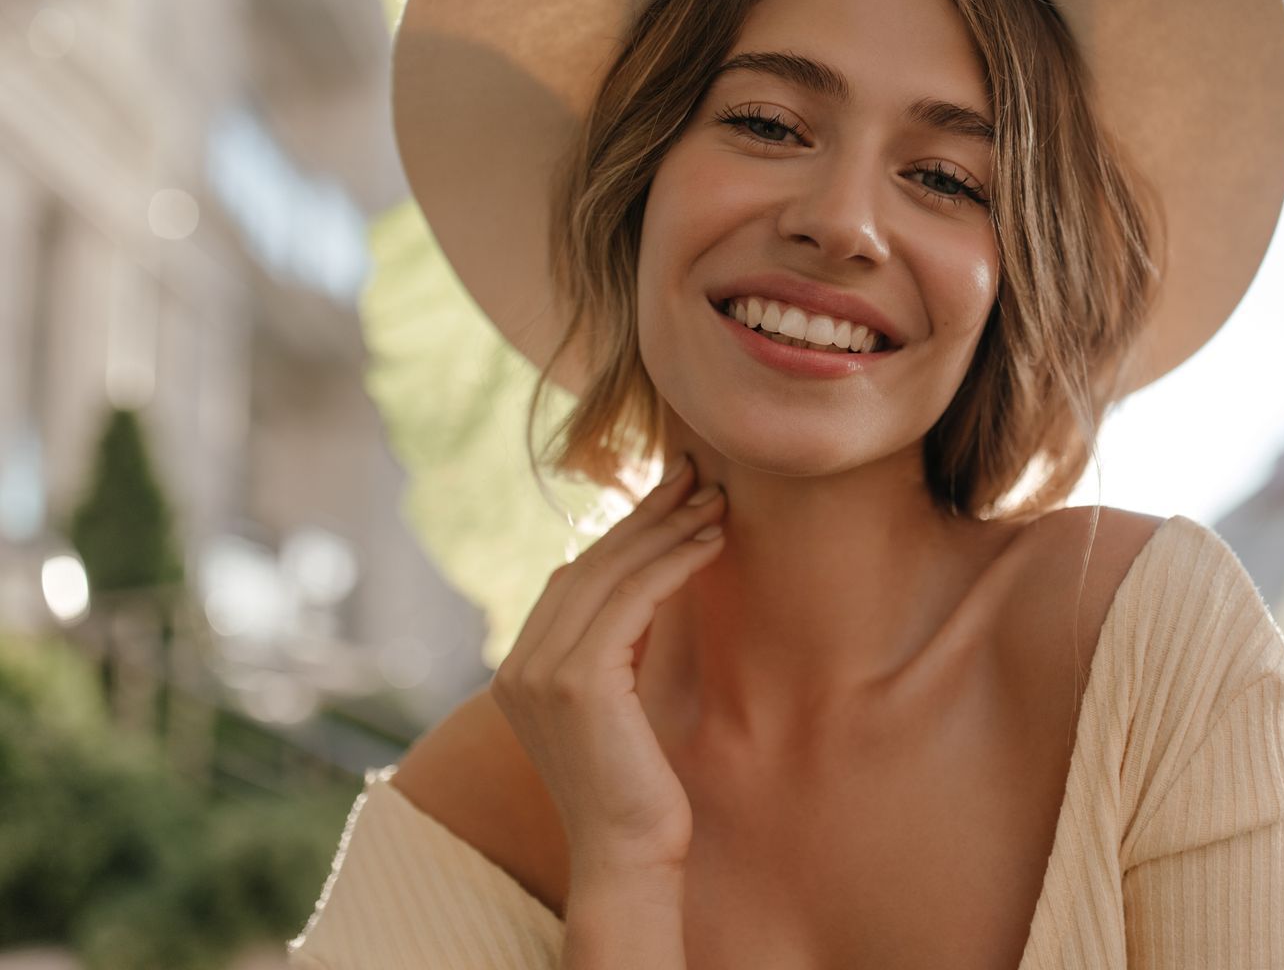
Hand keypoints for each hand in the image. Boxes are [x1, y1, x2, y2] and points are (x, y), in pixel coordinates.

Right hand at [490, 455, 726, 874]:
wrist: (629, 856)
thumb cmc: (637, 787)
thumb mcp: (616, 705)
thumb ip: (611, 649)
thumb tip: (642, 583)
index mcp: (520, 669)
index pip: (573, 577)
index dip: (625, 532)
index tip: (672, 497)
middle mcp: (519, 665)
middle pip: (590, 563)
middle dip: (648, 514)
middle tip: (697, 474)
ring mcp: (540, 672)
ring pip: (611, 573)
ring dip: (669, 528)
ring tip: (717, 500)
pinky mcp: (577, 681)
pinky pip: (633, 599)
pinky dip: (675, 563)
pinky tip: (713, 543)